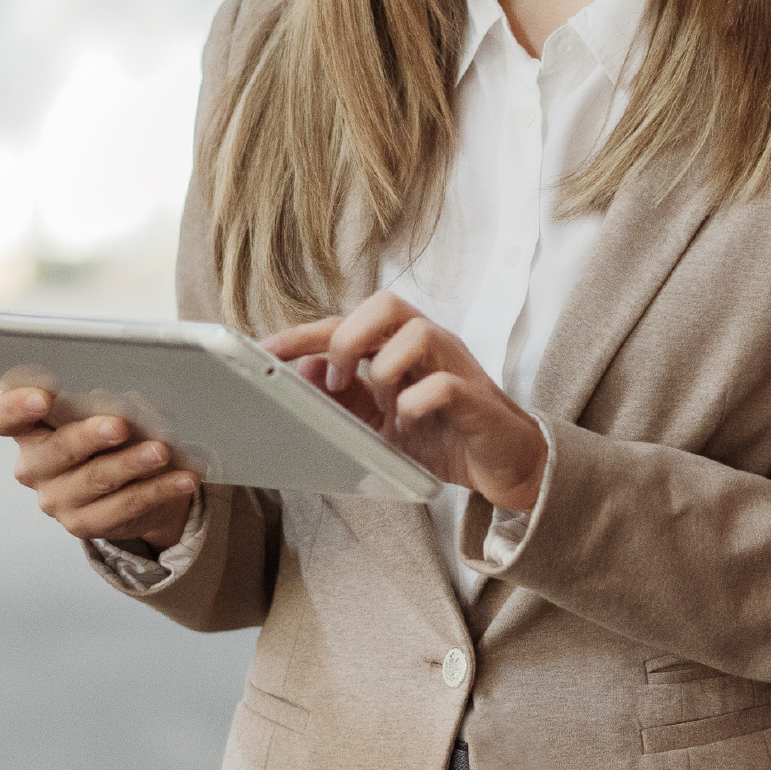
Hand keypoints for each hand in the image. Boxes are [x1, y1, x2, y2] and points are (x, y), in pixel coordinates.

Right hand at [0, 387, 198, 547]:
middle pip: (55, 451)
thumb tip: (132, 394)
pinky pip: (122, 507)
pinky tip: (181, 478)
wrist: (133, 485)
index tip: (44, 397)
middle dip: (88, 436)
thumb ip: (104, 400)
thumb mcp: (103, 410)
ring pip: (95, 480)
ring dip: (132, 463)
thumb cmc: (112, 435)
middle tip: (119, 424)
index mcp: (28, 429)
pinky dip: (157, 490)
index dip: (15, 407)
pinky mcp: (83, 524)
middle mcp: (34, 467)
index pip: (2, 417)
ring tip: (162, 451)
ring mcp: (56, 499)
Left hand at [264, 291, 549, 512]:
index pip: (348, 322)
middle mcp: (430, 347)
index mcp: (402, 346)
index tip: (266, 351)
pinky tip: (408, 420)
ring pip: (419, 332)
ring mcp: (456, 368)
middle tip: (336, 379)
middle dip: (349, 337)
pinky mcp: (477, 401)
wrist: (503, 464)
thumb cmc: (443, 434)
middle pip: (387, 305)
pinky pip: (445, 384)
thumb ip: (347, 397)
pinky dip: (417, 400)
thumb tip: (305, 368)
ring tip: (383, 403)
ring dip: (386, 365)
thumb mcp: (382, 421)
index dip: (304, 333)